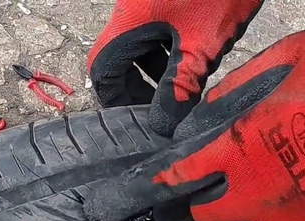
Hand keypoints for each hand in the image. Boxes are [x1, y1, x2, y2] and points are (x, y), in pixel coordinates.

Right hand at [87, 0, 263, 136]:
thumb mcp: (203, 47)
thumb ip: (180, 89)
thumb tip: (163, 125)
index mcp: (130, 23)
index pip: (102, 69)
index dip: (116, 98)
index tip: (138, 119)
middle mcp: (132, 10)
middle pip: (120, 57)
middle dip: (139, 85)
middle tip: (164, 109)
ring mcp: (149, 3)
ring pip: (142, 42)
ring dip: (157, 68)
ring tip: (184, 86)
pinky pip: (160, 28)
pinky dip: (172, 48)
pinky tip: (197, 57)